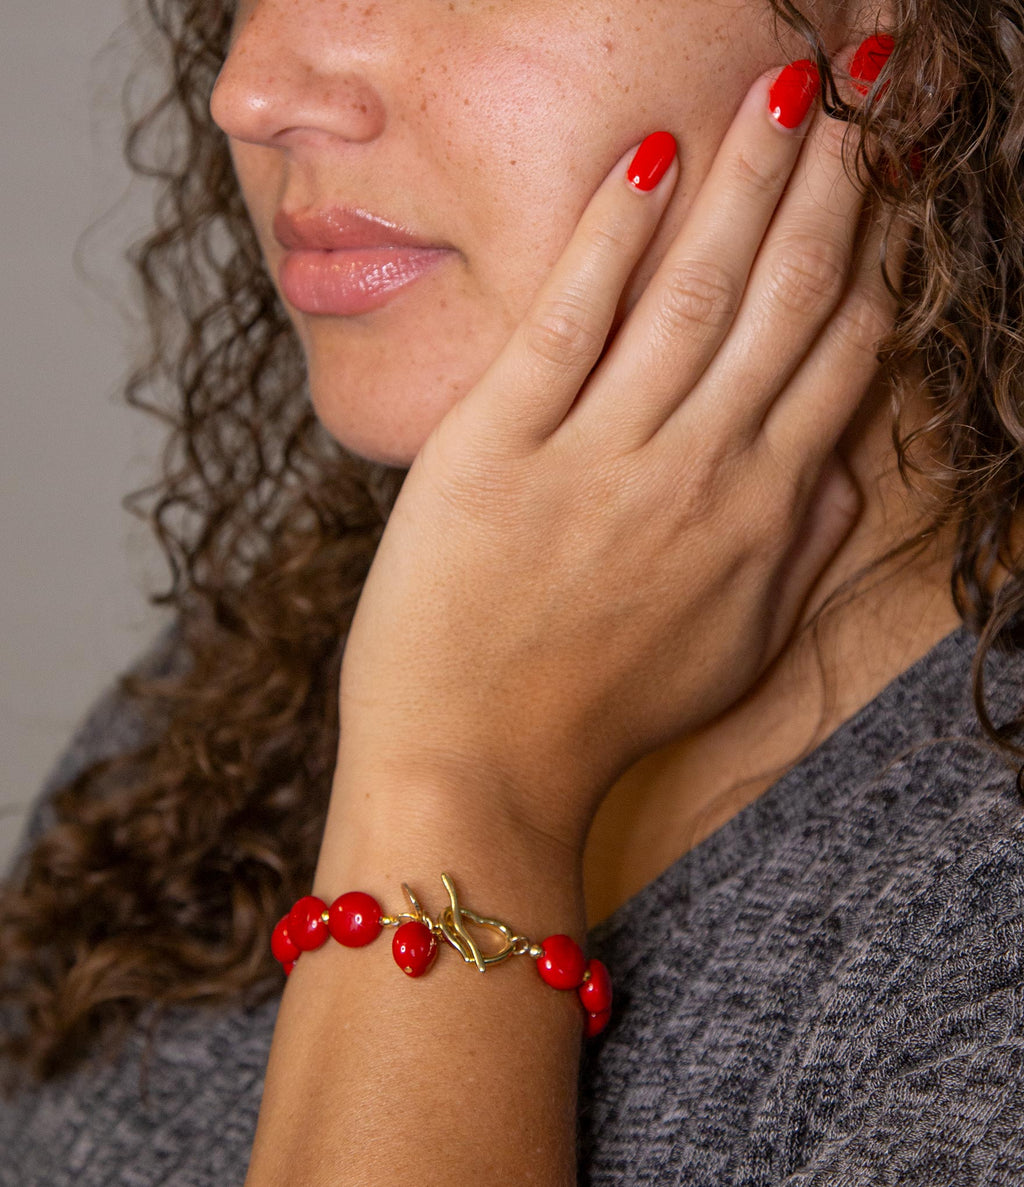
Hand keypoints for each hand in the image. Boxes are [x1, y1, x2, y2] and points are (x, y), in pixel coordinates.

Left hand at [335, 63, 893, 856]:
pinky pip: (568, 319)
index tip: (882, 191)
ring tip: (783, 90)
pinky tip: (648, 157)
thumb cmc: (600, 714)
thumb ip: (799, 554)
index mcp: (757, 516)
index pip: (839, 359)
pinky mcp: (497, 445)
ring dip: (746, 179)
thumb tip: (840, 466)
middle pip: (783, 300)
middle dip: (827, 187)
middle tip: (853, 93)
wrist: (475, 764)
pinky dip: (610, 232)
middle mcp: (696, 470)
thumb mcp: (734, 652)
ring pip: (695, 290)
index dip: (869, 263)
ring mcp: (597, 453)